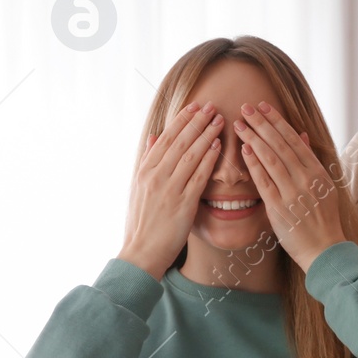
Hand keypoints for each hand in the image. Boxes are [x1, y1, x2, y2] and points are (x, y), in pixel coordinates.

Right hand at [118, 101, 224, 277]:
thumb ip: (148, 161)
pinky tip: (219, 146)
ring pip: (191, 155)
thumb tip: (155, 137)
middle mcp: (156, 176)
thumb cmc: (142, 222)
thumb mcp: (138, 187)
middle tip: (212, 106)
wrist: (141, 252)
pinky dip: (209, 159)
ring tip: (219, 120)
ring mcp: (169, 189)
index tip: (195, 106)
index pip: (166, 138)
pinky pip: (199, 176)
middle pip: (180, 142)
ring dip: (206, 135)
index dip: (182, 120)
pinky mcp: (183, 204)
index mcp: (145, 171)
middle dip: (197, 121)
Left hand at [231, 101, 346, 271]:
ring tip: (240, 124)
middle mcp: (306, 179)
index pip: (294, 139)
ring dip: (254, 138)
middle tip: (246, 107)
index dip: (277, 121)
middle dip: (261, 123)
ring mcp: (292, 193)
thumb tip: (302, 134)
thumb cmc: (321, 217)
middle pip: (280, 144)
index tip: (263, 106)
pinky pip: (264, 181)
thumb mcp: (323, 185)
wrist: (324, 248)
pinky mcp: (279, 208)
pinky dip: (254, 164)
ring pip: (271, 159)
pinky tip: (244, 150)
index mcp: (317, 171)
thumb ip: (310, 160)